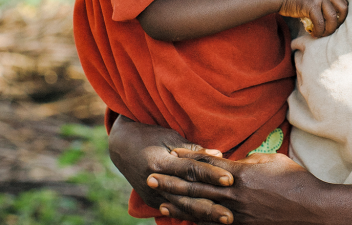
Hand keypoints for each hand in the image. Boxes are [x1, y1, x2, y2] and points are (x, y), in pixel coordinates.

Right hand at [107, 116, 234, 223]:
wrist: (121, 147)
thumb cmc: (150, 136)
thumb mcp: (170, 137)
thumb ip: (194, 150)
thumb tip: (219, 155)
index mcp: (160, 162)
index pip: (190, 170)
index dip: (210, 175)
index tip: (230, 179)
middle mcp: (155, 181)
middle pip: (186, 196)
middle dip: (210, 206)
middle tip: (230, 215)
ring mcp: (152, 194)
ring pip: (182, 208)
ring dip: (204, 216)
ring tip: (224, 220)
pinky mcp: (152, 201)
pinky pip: (175, 211)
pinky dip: (192, 216)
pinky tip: (207, 222)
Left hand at [156, 150, 329, 224]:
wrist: (311, 209)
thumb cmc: (295, 180)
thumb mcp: (271, 161)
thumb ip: (248, 161)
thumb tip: (233, 162)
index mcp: (240, 174)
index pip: (207, 164)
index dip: (187, 158)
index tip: (171, 154)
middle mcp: (234, 194)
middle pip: (196, 187)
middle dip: (172, 183)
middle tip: (150, 178)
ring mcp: (237, 214)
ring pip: (200, 209)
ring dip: (178, 206)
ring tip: (160, 203)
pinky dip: (198, 223)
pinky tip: (185, 223)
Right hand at [278, 0, 348, 36]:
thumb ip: (325, 3)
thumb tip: (336, 21)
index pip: (344, 3)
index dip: (342, 16)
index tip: (334, 24)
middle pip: (343, 9)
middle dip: (339, 23)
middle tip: (330, 30)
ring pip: (332, 18)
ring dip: (329, 30)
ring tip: (321, 34)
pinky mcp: (311, 4)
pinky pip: (320, 23)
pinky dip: (318, 31)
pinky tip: (313, 34)